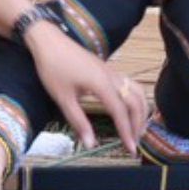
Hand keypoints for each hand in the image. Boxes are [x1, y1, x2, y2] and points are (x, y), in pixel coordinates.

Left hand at [23, 24, 147, 152]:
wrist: (48, 40)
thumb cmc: (52, 68)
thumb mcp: (62, 98)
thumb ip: (78, 122)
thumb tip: (90, 144)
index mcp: (101, 84)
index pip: (120, 112)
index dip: (127, 132)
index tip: (131, 149)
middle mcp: (111, 77)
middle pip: (135, 102)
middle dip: (138, 124)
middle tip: (134, 143)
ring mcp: (111, 71)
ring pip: (136, 91)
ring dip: (140, 110)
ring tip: (136, 128)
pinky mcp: (108, 69)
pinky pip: (129, 85)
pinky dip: (134, 100)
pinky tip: (128, 109)